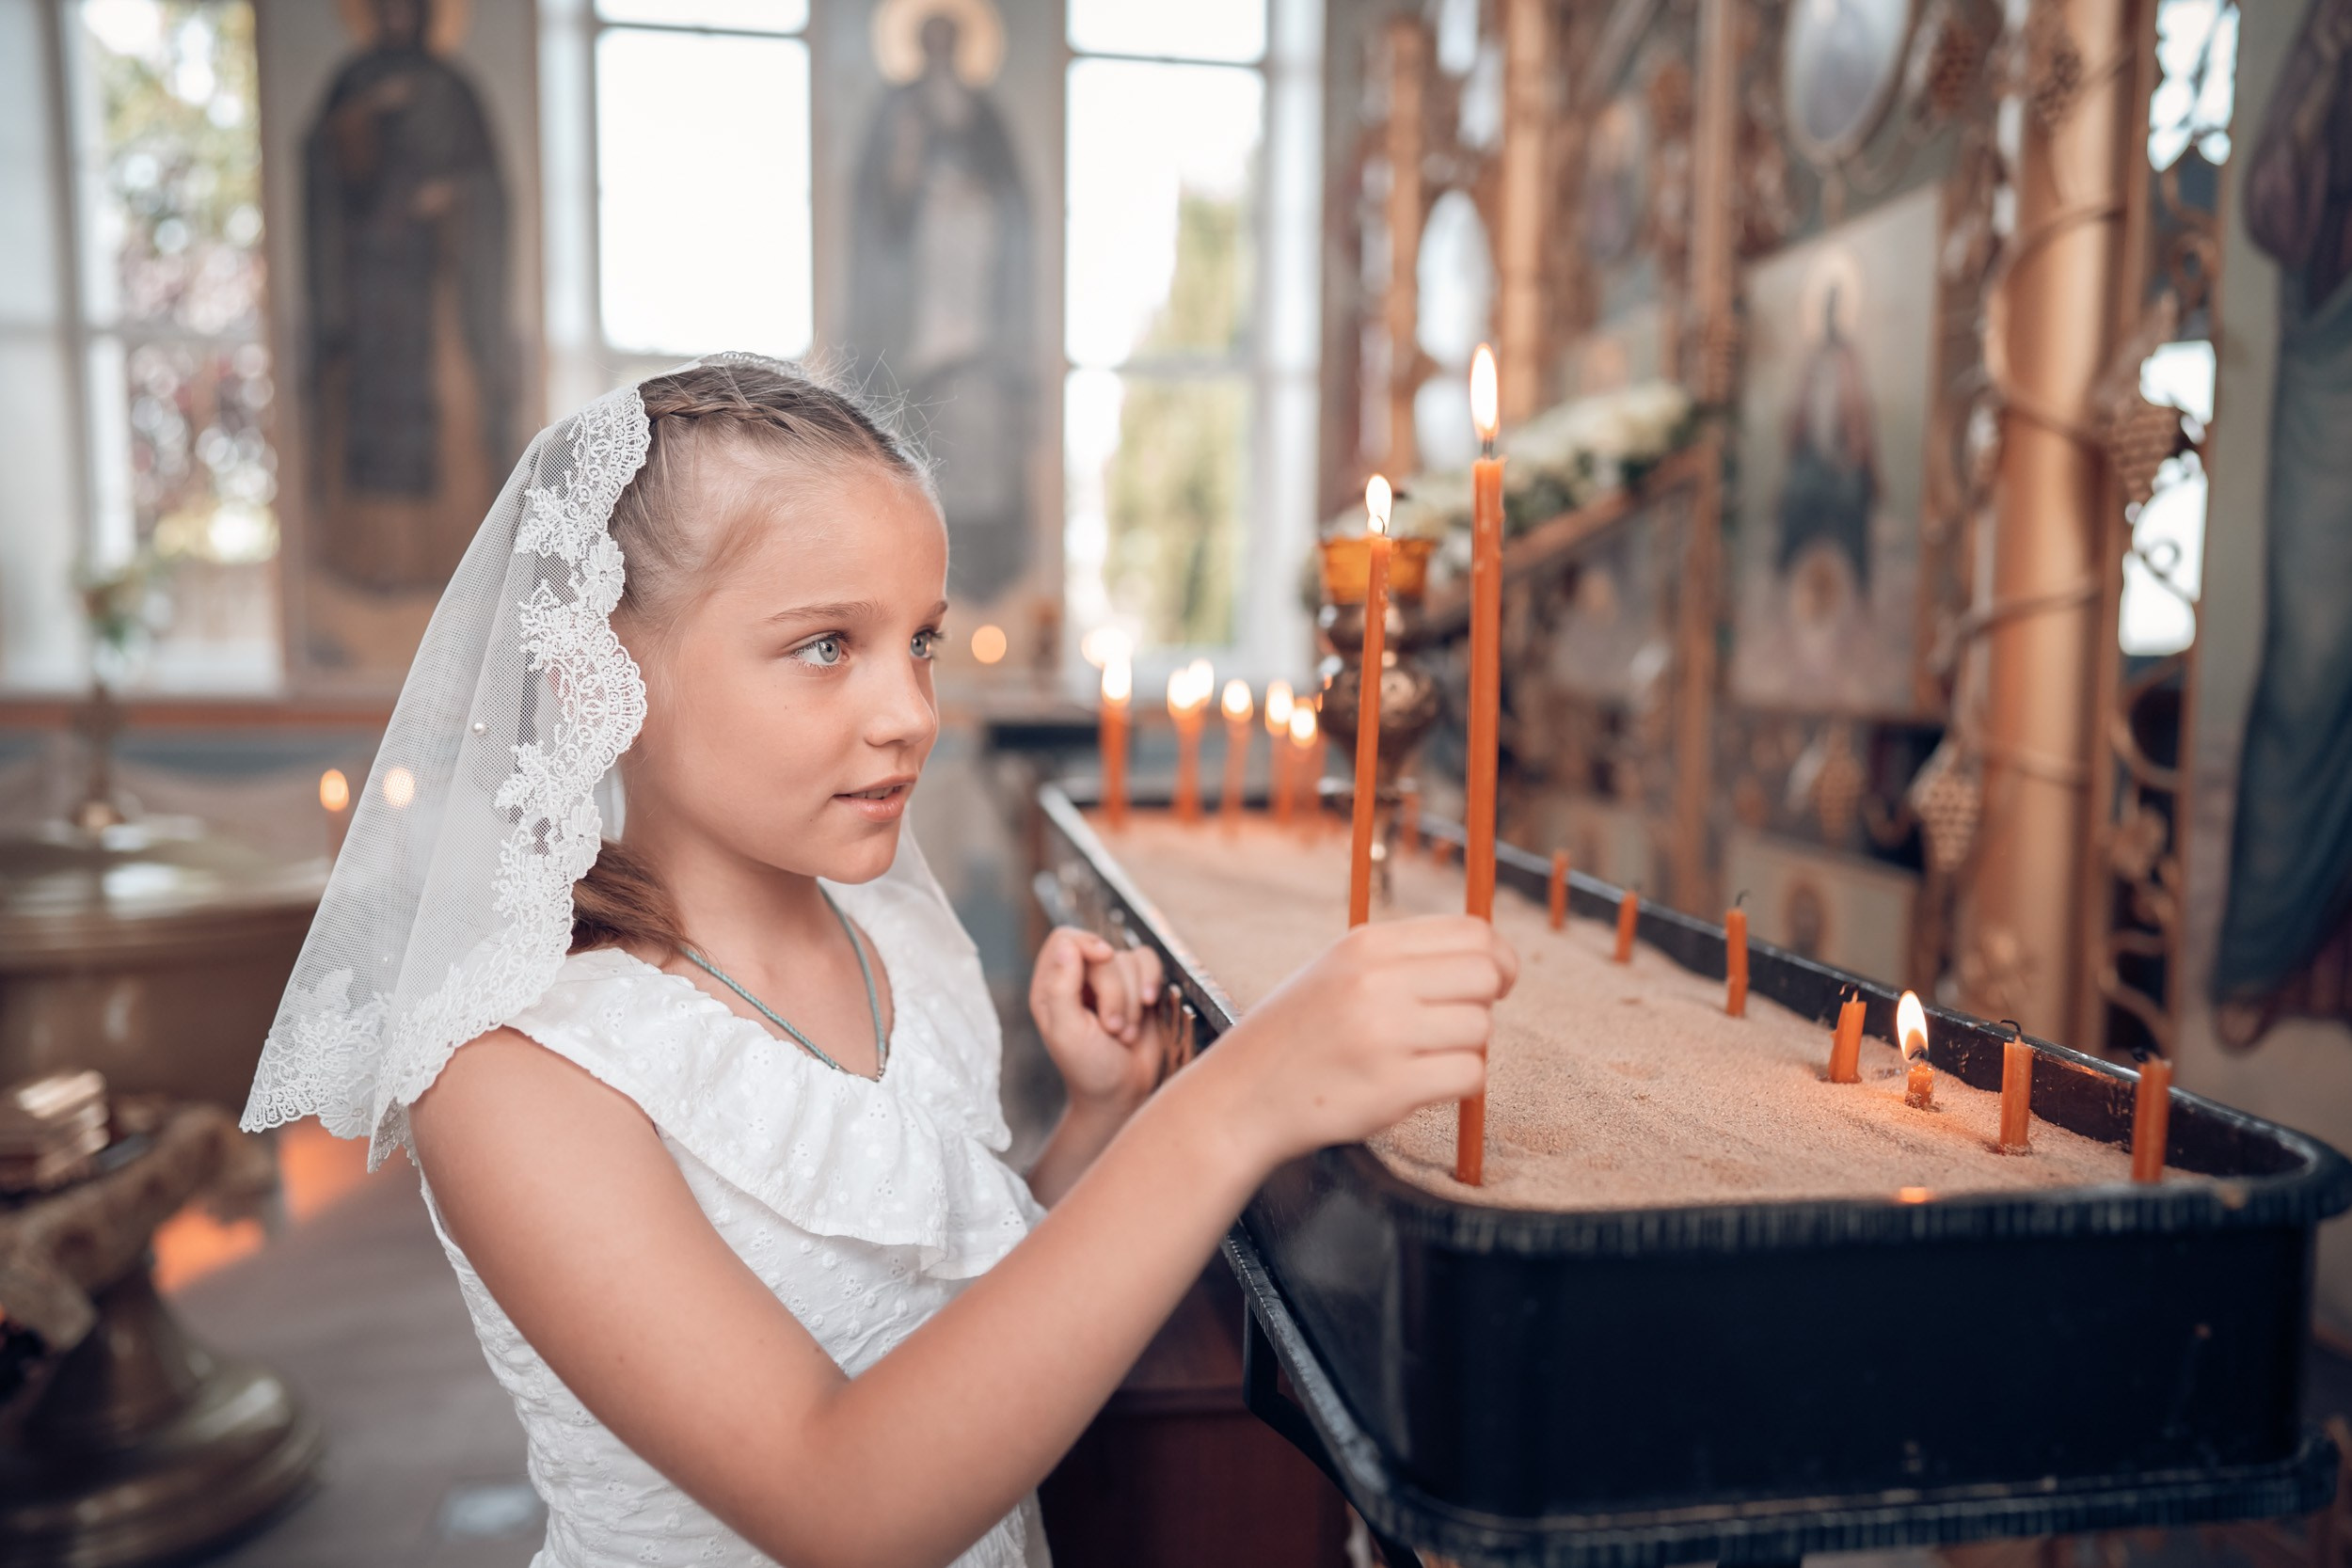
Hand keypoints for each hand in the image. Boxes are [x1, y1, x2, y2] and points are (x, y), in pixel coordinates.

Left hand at [1028, 928, 1165, 1115]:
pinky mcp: (1136, 987)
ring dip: (1133, 1001)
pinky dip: (1152, 982)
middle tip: (1112, 1029)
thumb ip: (1062, 988)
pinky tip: (1149, 1005)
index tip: (1104, 959)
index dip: (1086, 943)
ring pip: (1129, 961)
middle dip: (1115, 992)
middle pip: (1103, 952)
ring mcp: (1109, 982)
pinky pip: (1149, 963)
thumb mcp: (1068, 1032)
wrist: (1122, 1094)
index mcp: (1051, 987)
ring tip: (1124, 1033)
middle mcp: (1078, 980)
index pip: (1065, 939)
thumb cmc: (1089, 1068)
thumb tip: (1067, 945)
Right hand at [1202, 916, 1515, 1171]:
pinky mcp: (1393, 1087)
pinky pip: (1469, 1075)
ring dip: (1465, 1047)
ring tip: (1421, 1057)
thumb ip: (1403, 958)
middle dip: (1485, 1002)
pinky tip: (1419, 1084)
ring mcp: (1385, 1034)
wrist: (1241, 1095)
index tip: (1496, 982)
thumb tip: (1487, 957)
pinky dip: (1458, 1083)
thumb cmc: (1297, 1034)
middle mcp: (1376, 981)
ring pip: (1480, 1029)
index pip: (1472, 933)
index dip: (1498, 959)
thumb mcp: (1337, 970)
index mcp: (1366, 944)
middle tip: (1457, 1024)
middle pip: (1485, 976)